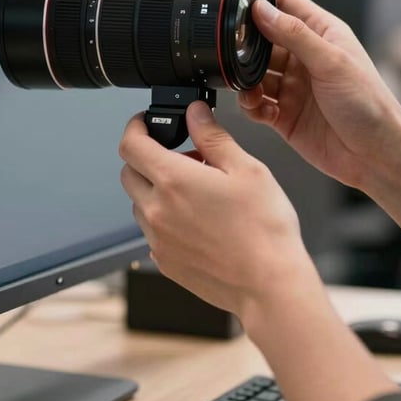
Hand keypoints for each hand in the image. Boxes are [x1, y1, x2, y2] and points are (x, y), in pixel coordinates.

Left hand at [119, 101, 317, 330]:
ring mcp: (158, 239)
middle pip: (130, 173)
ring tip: (198, 194)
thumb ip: (213, 137)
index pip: (130, 144)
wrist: (270, 286)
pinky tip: (199, 222)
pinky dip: (165, 219)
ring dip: (157, 191)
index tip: (145, 123)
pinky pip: (153, 231)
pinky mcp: (164, 261)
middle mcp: (157, 210)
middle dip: (149, 159)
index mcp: (173, 181)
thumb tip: (195, 113)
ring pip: (140, 203)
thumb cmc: (264, 230)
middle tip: (185, 160)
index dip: (135, 127)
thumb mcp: (247, 169)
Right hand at [240, 0, 400, 188]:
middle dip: (246, 47)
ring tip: (250, 89)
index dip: (262, 0)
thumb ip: (294, 34)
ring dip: (246, 80)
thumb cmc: (370, 105)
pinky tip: (263, 110)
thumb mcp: (331, 61)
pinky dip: (251, 106)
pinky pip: (256, 104)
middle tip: (235, 55)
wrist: (377, 155)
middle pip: (262, 40)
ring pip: (254, 74)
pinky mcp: (283, 114)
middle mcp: (304, 57)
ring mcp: (293, 86)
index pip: (285, 3)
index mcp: (321, 34)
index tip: (238, 7)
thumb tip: (262, 9)